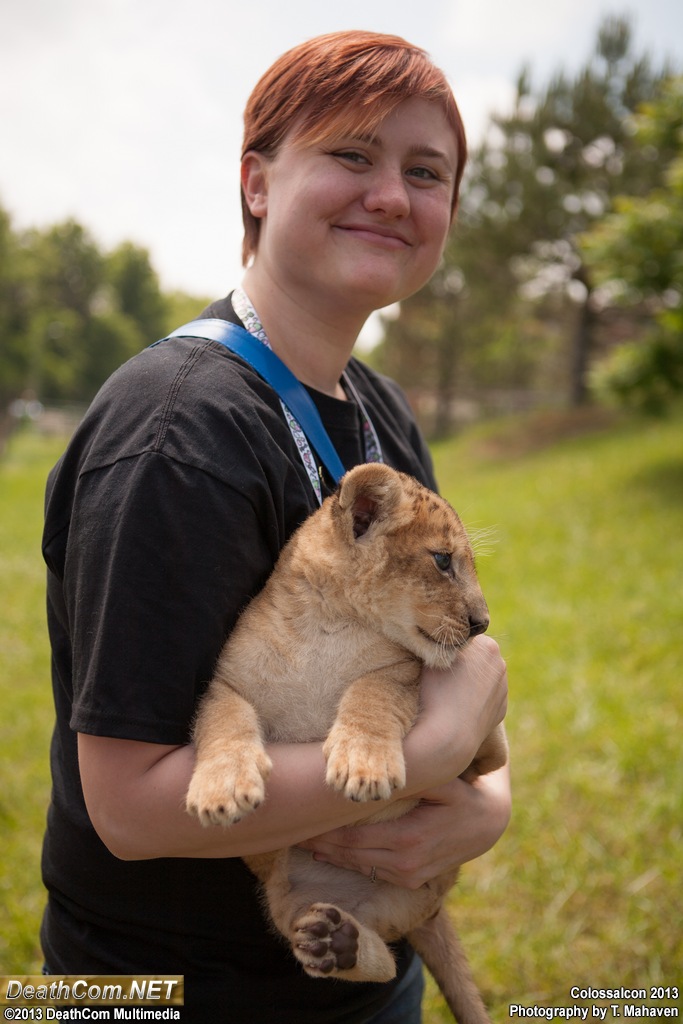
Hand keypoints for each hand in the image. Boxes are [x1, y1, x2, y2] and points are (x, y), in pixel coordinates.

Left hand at [300, 764, 510, 889]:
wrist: (487, 824)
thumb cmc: (461, 793)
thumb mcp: (443, 781)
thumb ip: (415, 778)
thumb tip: (387, 769)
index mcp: (409, 838)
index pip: (353, 836)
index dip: (325, 829)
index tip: (301, 818)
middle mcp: (406, 862)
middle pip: (350, 853)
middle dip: (320, 842)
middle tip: (291, 829)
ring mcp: (409, 875)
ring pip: (358, 865)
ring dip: (330, 854)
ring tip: (304, 839)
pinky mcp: (411, 880)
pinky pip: (372, 871)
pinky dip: (349, 860)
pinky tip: (329, 850)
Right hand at [406, 634, 508, 789]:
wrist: (445, 738)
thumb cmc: (432, 693)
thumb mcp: (428, 654)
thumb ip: (438, 640)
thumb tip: (433, 632)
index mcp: (488, 645)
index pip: (463, 636)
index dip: (445, 644)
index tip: (432, 653)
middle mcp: (500, 664)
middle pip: (475, 655)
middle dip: (460, 660)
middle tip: (437, 673)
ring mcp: (502, 689)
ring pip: (480, 677)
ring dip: (468, 680)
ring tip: (445, 692)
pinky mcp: (501, 710)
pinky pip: (484, 697)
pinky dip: (473, 699)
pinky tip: (456, 706)